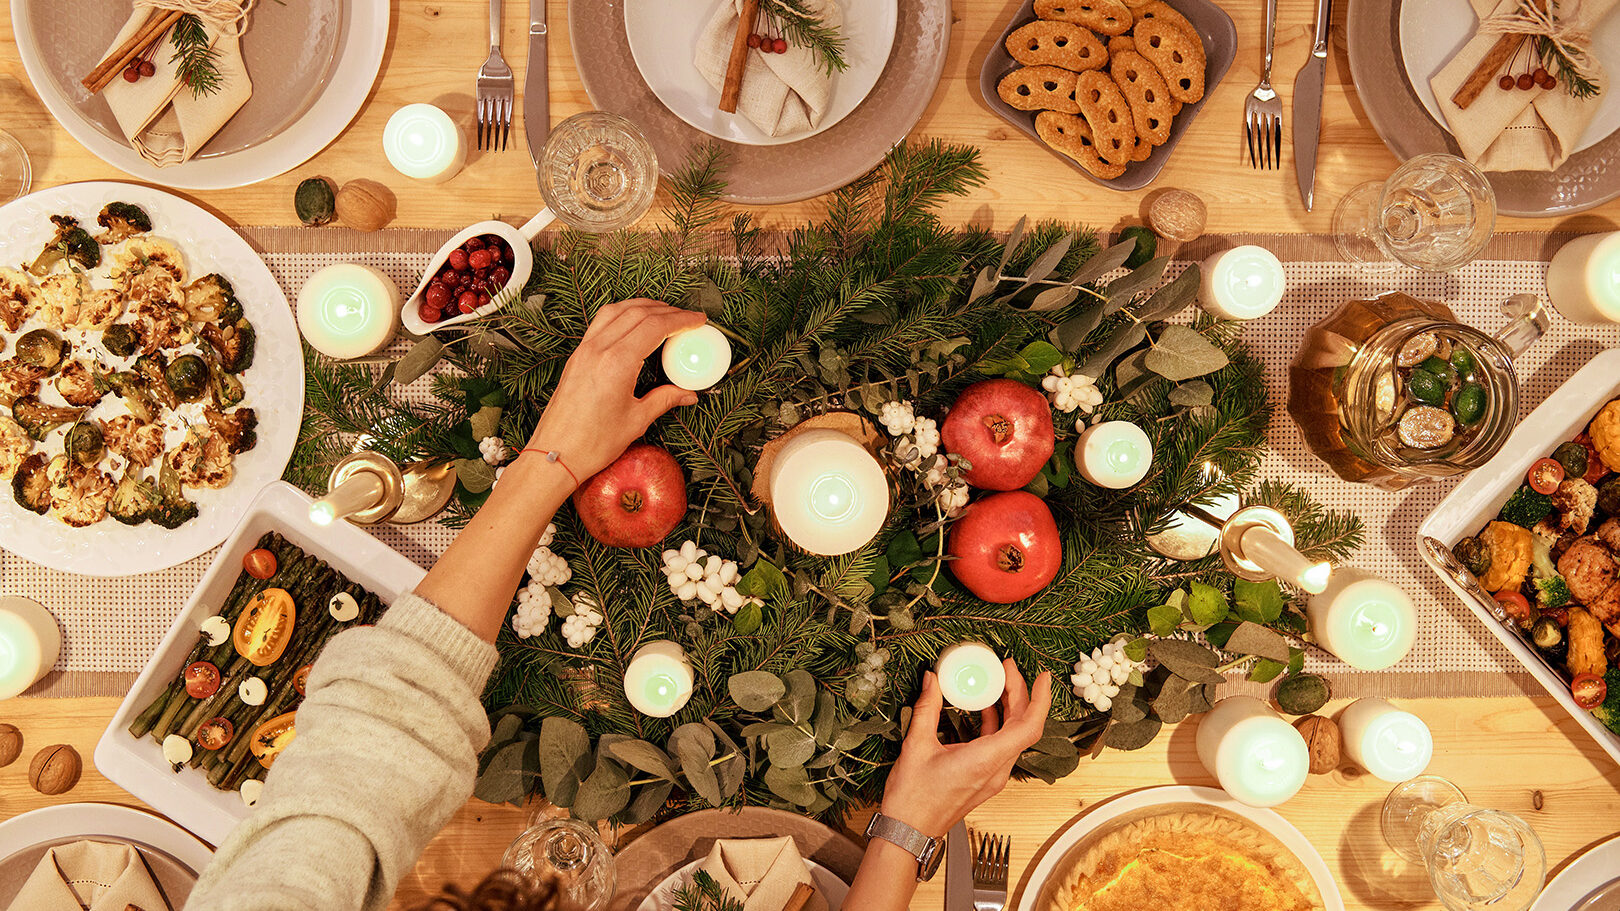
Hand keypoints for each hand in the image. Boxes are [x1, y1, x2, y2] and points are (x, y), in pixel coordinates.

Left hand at [527, 299, 707, 480]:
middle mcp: (598, 349)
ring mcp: (584, 350)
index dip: (680, 319)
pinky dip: (622, 314)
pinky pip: (601, 322)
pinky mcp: (577, 356)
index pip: (654, 326)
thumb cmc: (592, 442)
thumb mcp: (636, 420)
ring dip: (643, 306)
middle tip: (686, 317)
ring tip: (663, 313)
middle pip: (637, 312)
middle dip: (666, 310)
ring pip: (617, 310)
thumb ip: (664, 399)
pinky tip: (633, 323)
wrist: (556, 453)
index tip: (698, 320)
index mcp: (617, 362)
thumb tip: (687, 394)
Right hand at [879, 661, 1053, 837]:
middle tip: (1008, 668)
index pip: (1028, 726)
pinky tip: (984, 707)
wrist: (908, 831)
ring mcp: (992, 777)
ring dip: (1010, 708)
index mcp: (985, 760)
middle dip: (1020, 693)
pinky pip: (1002, 746)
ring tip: (998, 682)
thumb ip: (927, 707)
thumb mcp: (916, 744)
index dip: (1040, 699)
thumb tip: (932, 680)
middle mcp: (996, 770)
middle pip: (1023, 727)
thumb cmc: (913, 799)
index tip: (1042, 677)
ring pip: (1014, 736)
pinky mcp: (985, 779)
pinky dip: (998, 723)